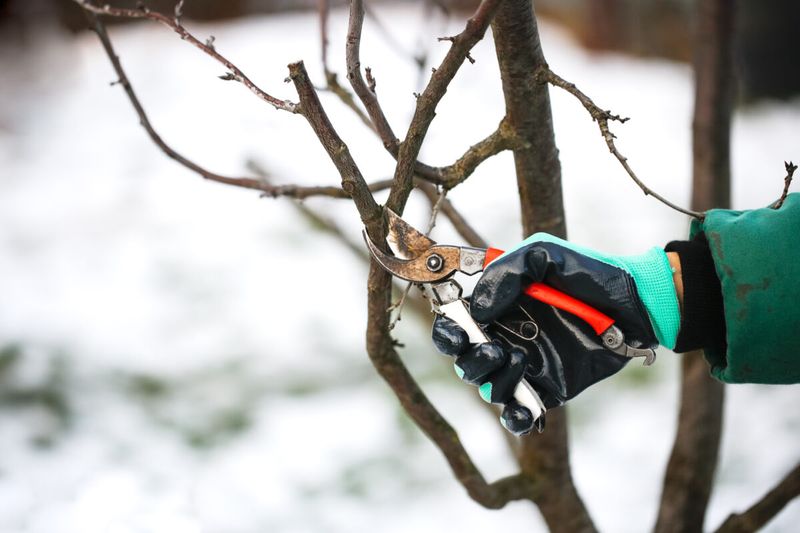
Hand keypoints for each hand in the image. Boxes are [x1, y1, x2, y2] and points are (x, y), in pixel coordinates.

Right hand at [432, 233, 679, 434]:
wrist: (636, 303)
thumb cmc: (588, 273)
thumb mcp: (543, 255)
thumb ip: (506, 273)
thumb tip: (478, 309)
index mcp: (497, 307)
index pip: (456, 324)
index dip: (448, 332)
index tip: (459, 331)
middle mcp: (506, 337)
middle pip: (465, 361)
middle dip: (471, 358)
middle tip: (494, 347)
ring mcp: (526, 366)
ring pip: (489, 388)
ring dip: (495, 379)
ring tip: (520, 359)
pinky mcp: (549, 389)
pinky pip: (520, 415)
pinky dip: (515, 418)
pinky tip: (525, 408)